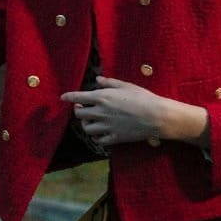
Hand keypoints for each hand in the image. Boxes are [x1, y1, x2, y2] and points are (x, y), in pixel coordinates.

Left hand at [60, 76, 178, 146]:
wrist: (157, 116)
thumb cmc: (143, 97)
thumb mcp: (125, 85)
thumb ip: (109, 83)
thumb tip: (97, 79)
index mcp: (102, 97)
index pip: (78, 97)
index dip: (68, 97)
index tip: (63, 97)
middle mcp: (101, 112)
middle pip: (79, 114)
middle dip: (77, 111)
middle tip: (81, 108)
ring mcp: (107, 126)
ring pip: (87, 128)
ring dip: (86, 124)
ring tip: (90, 121)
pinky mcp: (115, 137)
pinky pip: (99, 140)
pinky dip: (96, 137)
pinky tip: (98, 133)